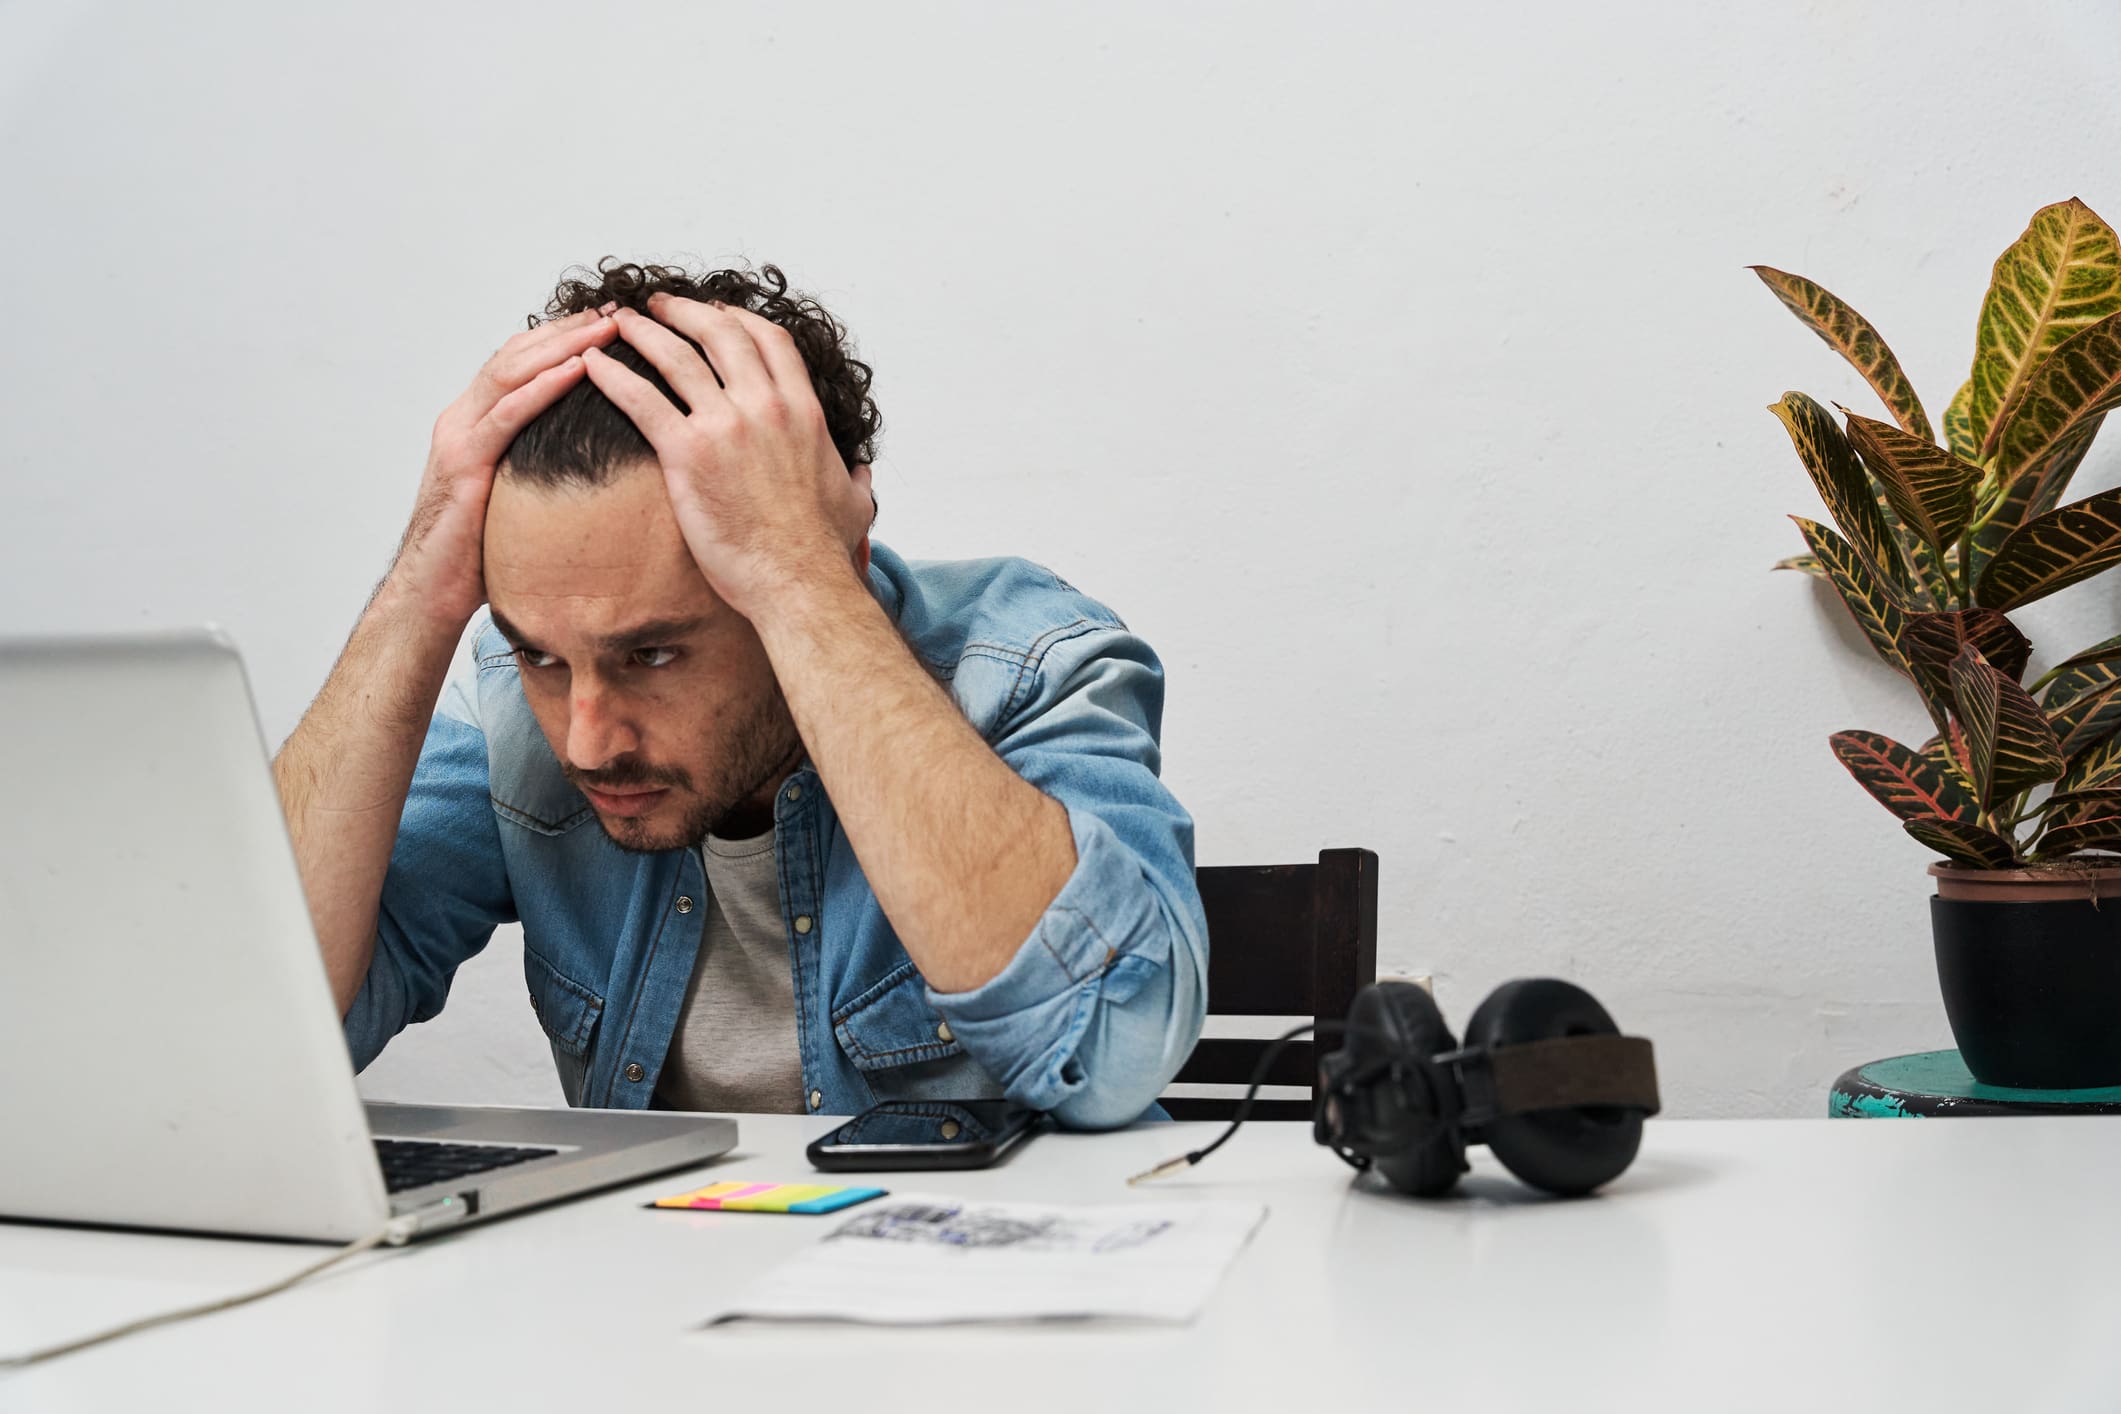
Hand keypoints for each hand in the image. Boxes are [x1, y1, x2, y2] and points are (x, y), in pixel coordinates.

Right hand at [389, 307, 618, 626]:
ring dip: (565, 346)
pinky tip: (578, 369)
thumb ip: (543, 467)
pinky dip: (544, 388)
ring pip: (513, 372)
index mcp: (476, 423)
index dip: (565, 339)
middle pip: (519, 355)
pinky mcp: (463, 463)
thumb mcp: (520, 497)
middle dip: (570, 330)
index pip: (523, 364)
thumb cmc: (481, 553)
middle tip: (618, 312)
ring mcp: (458, 437)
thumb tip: (596, 463)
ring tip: (608, 328)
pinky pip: (507, 415)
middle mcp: (463, 419)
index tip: (611, 323)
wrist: (434, 593)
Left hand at [584, 296, 874, 621]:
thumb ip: (855, 479)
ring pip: (676, 356)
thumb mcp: (855, 502)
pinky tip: (591, 364)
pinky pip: (641, 400)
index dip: (739, 318)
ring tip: (619, 321)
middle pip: (720, 333)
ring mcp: (726, 426)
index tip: (718, 311)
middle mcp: (766, 406)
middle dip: (685, 311)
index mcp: (804, 410)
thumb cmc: (823, 550)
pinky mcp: (688, 454)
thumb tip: (861, 475)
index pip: (770, 340)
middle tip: (658, 305)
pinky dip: (612, 376)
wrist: (798, 582)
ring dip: (644, 332)